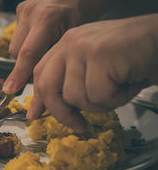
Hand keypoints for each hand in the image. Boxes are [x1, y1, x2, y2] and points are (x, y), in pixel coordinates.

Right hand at [3, 0, 115, 93]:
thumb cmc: (89, 20)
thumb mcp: (75, 46)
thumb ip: (55, 69)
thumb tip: (39, 102)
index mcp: (47, 18)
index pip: (27, 53)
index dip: (18, 74)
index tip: (9, 91)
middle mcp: (31, 11)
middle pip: (18, 52)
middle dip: (27, 65)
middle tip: (45, 69)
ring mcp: (24, 7)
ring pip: (15, 45)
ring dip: (27, 54)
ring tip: (46, 50)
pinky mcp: (21, 7)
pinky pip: (18, 34)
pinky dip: (28, 41)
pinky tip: (43, 38)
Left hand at [27, 14, 157, 132]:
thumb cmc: (134, 55)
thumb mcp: (96, 66)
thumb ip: (72, 80)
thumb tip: (49, 107)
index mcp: (66, 44)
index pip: (40, 73)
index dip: (39, 98)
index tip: (35, 116)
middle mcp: (70, 43)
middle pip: (48, 86)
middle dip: (62, 113)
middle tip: (79, 126)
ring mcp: (83, 47)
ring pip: (76, 96)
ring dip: (101, 103)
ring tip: (120, 88)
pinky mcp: (100, 55)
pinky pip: (99, 95)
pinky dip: (117, 99)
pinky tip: (129, 84)